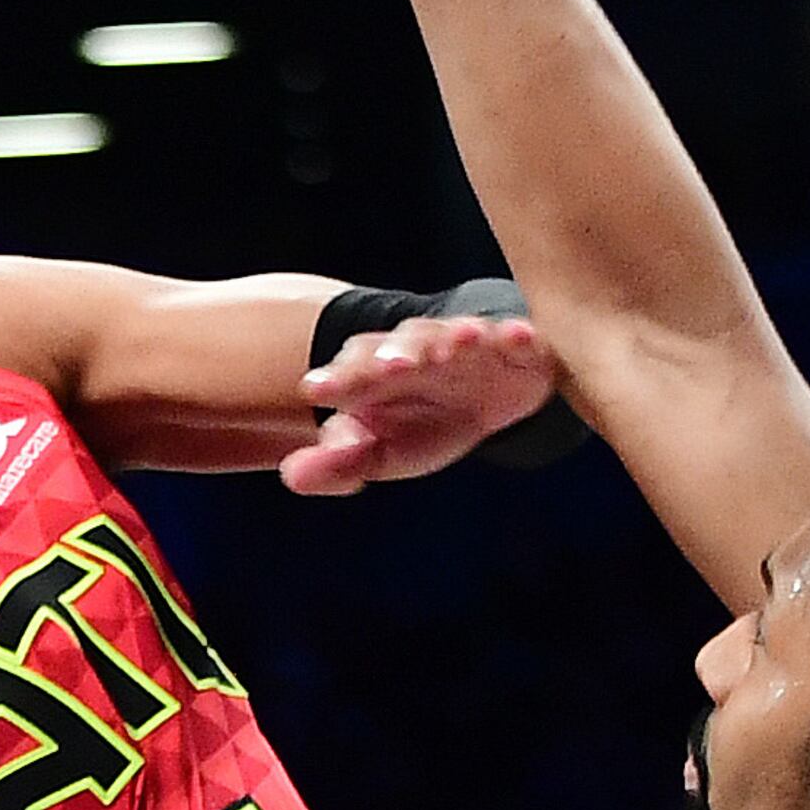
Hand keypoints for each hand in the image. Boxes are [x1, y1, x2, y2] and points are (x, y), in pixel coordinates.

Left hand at [281, 315, 558, 495]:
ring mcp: (468, 345)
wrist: (490, 395)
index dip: (337, 378)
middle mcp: (420, 351)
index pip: (353, 369)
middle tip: (389, 368)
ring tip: (459, 342)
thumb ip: (338, 464)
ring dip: (455, 336)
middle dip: (397, 354)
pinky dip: (517, 334)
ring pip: (456, 333)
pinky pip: (514, 337)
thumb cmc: (424, 422)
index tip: (316, 391)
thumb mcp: (384, 452)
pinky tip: (518, 336)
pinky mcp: (513, 347)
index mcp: (380, 374)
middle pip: (403, 345)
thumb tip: (290, 476)